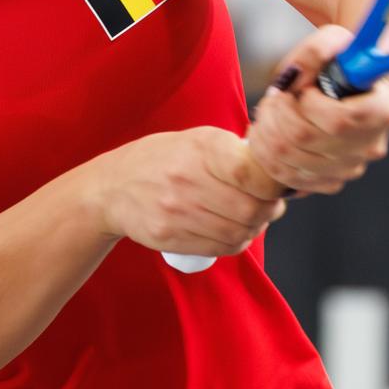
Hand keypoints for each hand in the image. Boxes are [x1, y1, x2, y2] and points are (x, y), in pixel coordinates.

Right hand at [95, 127, 285, 257]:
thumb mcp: (195, 140)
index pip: (252, 173)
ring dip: (254, 228)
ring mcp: (177, 212)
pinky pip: (220, 248)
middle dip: (270, 210)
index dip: (273, 184)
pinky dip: (236, 242)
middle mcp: (187, 179)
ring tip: (252, 218)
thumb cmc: (160, 160)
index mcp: (200, 148)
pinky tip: (234, 231)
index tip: (276, 185)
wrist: (112, 188)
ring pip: (239, 232)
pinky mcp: (170, 237)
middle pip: (251, 208)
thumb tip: (276, 168)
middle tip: (271, 205)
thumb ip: (234, 152)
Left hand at [247, 25, 388, 195]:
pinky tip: (265, 131)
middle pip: (305, 139)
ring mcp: (349, 168)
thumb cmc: (342, 64)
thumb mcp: (335, 42)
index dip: (309, 104)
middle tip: (274, 97)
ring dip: (265, 130)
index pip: (339, 120)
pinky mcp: (329, 182)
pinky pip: (285, 176)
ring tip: (266, 110)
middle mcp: (370, 146)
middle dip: (277, 113)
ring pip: (289, 158)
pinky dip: (265, 152)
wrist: (347, 92)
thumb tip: (293, 76)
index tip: (305, 89)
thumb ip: (316, 51)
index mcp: (384, 112)